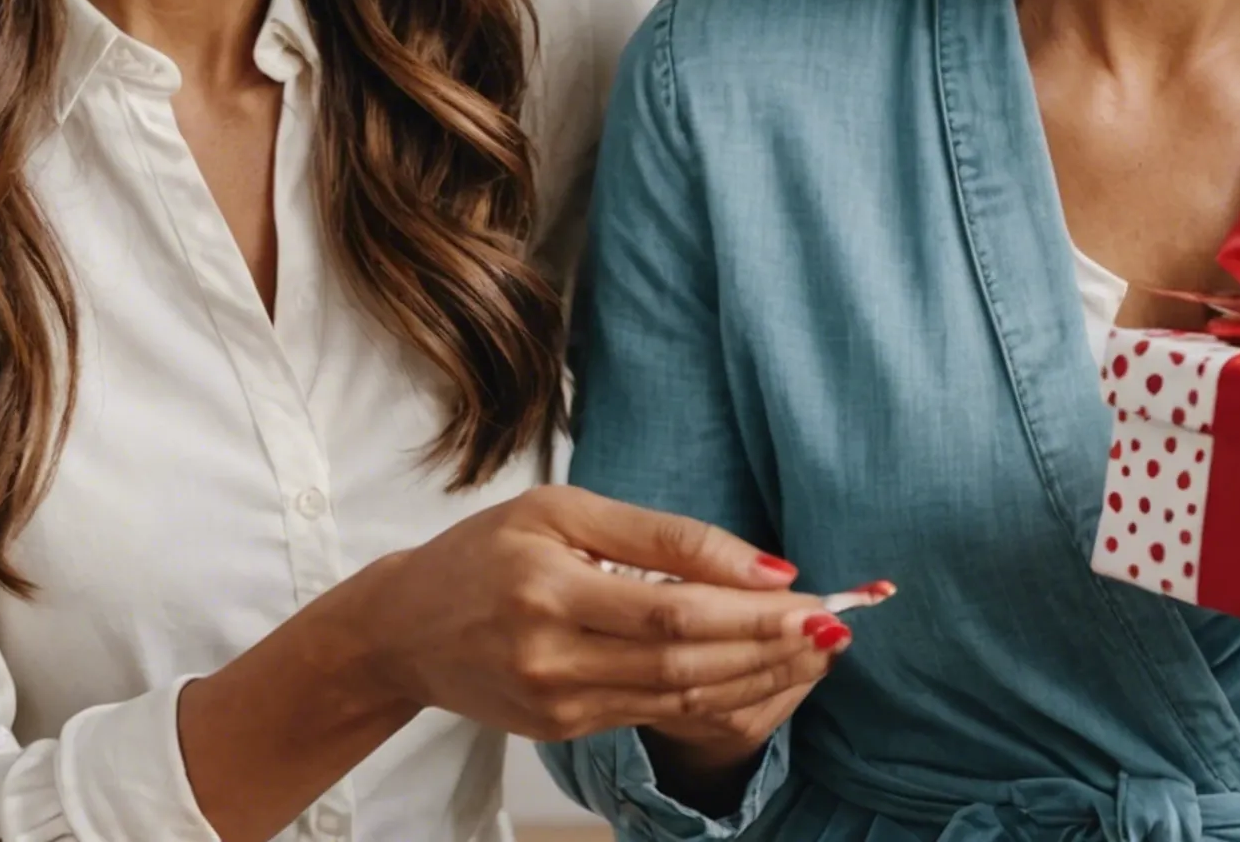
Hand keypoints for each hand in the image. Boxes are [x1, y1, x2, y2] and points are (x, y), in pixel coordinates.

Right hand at [360, 485, 848, 743]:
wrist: (404, 630)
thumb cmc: (485, 552)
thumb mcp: (563, 511)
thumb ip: (663, 535)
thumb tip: (763, 564)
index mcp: (548, 587)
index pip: (672, 609)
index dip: (750, 609)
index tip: (811, 594)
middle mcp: (552, 654)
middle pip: (687, 661)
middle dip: (771, 646)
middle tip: (835, 626)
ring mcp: (559, 702)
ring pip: (681, 696)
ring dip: (760, 677)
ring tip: (817, 651)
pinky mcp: (566, 728)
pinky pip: (659, 715)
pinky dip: (721, 696)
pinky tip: (764, 675)